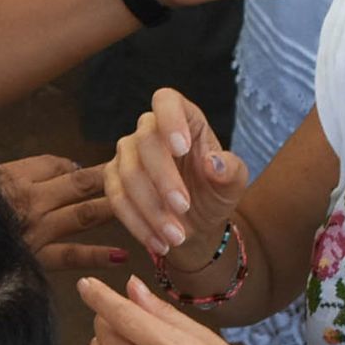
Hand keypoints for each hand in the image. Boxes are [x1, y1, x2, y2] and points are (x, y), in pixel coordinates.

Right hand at [0, 155, 124, 269]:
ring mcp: (38, 228)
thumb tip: (52, 173)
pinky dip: (97, 256)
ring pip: (84, 214)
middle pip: (80, 183)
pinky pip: (72, 255)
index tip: (90, 170)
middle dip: (109, 178)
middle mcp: (32, 199)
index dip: (76, 166)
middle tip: (135, 175)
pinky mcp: (36, 257)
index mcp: (14, 176)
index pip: (56, 165)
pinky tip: (121, 256)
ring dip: (111, 209)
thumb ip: (7, 177)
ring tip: (138, 207)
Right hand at [106, 88, 245, 260]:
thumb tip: (213, 162)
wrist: (197, 226)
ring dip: (151, 209)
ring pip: (127, 174)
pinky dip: (138, 224)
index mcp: (183, 119)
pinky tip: (160, 243)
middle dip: (163, 179)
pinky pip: (116, 199)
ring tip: (177, 236)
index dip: (170, 119)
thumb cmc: (214, 194)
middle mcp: (149, 130)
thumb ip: (229, 171)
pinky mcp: (113, 181)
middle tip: (184, 208)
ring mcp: (127, 155)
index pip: (166, 101)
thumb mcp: (232, 186)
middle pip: (145, 142)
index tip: (182, 147)